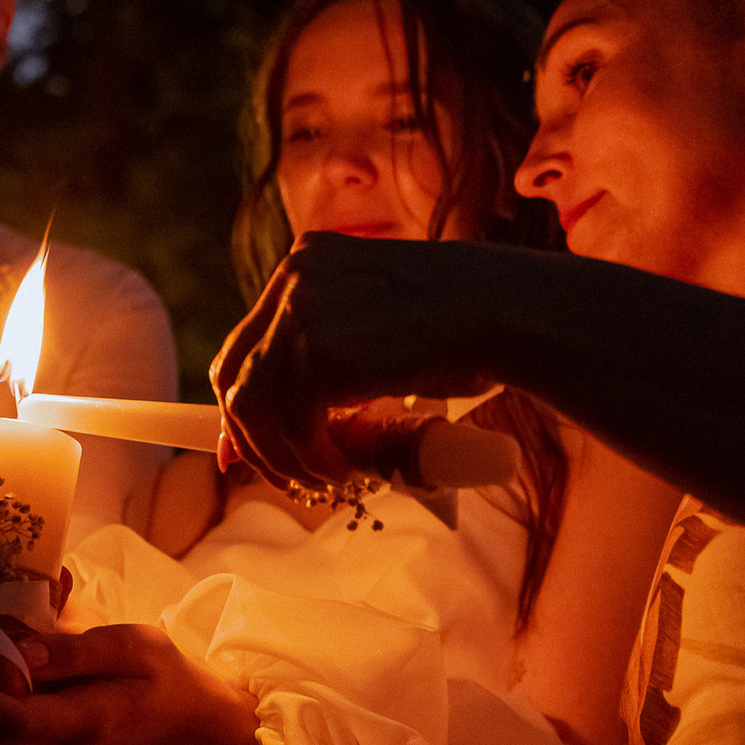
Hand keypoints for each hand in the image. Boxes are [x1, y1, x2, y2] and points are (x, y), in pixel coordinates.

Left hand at [213, 234, 540, 494]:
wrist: (509, 311)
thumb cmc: (461, 330)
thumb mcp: (377, 336)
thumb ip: (329, 364)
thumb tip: (280, 429)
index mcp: (306, 263)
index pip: (244, 344)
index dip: (242, 405)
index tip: (249, 451)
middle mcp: (293, 277)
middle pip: (234, 373)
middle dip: (250, 436)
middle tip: (287, 477)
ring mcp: (300, 310)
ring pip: (252, 404)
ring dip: (281, 455)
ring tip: (323, 481)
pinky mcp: (318, 351)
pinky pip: (290, 422)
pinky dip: (309, 457)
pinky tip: (343, 472)